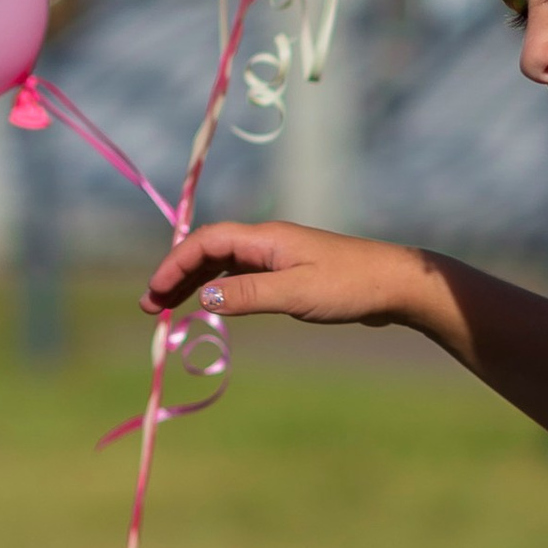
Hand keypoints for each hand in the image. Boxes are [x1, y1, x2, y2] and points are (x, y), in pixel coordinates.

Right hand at [143, 217, 420, 328]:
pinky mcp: (291, 273)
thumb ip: (249, 294)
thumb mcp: (296, 293)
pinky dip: (220, 289)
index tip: (154, 294)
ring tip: (170, 309)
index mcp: (265, 238)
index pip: (205, 241)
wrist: (396, 284)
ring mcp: (279, 256)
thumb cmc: (350, 287)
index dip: (174, 264)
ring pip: (224, 264)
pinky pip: (242, 276)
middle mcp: (267, 242)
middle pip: (209, 250)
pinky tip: (212, 306)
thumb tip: (205, 296)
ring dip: (195, 283)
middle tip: (151, 306)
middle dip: (177, 275)